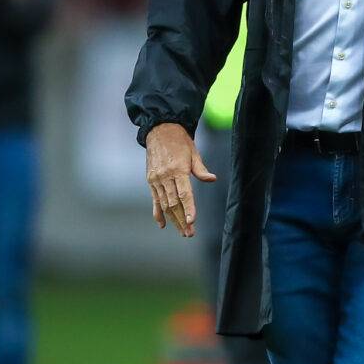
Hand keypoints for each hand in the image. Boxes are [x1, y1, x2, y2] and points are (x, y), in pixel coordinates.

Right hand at [144, 122, 215, 237]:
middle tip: (189, 233)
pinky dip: (158, 213)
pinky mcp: (151, 180)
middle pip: (174, 203)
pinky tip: (162, 224)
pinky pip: (155, 199)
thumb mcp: (193, 152)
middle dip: (182, 220)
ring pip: (164, 204)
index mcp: (178, 169)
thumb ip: (201, 169)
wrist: (160, 130)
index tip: (192, 221)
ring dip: (173, 219)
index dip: (188, 208)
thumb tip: (212, 179)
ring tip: (182, 231)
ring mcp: (156, 179)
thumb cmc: (180, 141)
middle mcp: (165, 176)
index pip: (184, 194)